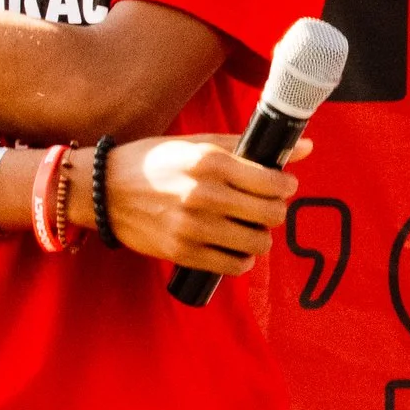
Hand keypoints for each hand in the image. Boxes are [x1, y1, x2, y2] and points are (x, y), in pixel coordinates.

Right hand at [100, 134, 311, 274]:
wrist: (103, 191)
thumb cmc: (156, 162)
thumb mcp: (200, 143)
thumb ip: (250, 145)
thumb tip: (305, 146)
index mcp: (211, 162)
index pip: (273, 183)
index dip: (286, 186)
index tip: (283, 186)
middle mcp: (205, 195)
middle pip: (271, 215)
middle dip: (276, 212)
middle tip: (267, 208)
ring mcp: (192, 227)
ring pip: (256, 244)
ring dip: (260, 238)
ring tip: (251, 228)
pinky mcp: (181, 253)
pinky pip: (231, 266)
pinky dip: (241, 260)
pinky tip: (237, 249)